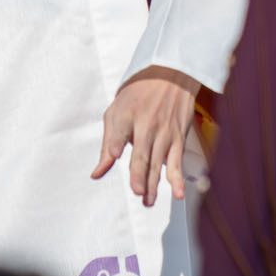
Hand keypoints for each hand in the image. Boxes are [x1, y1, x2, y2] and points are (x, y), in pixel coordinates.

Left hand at [94, 67, 200, 205]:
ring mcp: (164, 132)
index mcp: (127, 115)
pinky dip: (178, 179)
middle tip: (137, 191)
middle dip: (139, 172)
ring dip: (154, 183)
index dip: (116, 141)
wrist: (170, 75)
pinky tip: (177, 193)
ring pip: (158, 162)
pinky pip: (177, 162)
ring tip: (147, 201)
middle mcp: (147, 124)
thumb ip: (107, 142)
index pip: (120, 129)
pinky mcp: (178, 138)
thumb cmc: (138, 94)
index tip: (114, 152)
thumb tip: (97, 173)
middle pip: (142, 152)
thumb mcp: (117, 111)